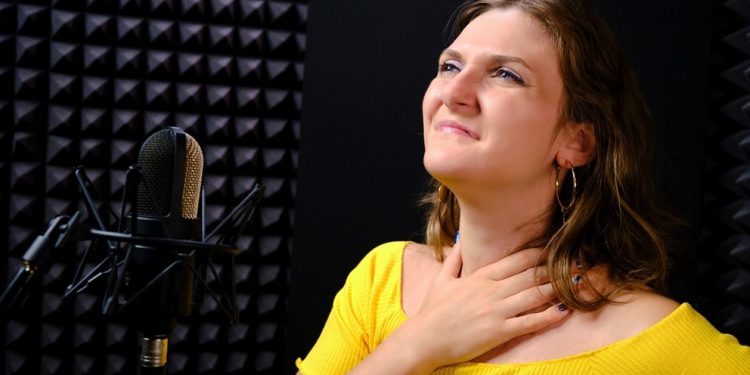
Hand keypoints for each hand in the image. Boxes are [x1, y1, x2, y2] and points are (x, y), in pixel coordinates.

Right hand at [403, 244, 568, 370]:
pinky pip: (529, 322)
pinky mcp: (499, 331)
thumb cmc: (432, 311)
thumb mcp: (442, 279)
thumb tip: (462, 240)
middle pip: (530, 275)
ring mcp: (496, 311)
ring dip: (557, 288)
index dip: (538, 254)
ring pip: (534, 295)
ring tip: (575, 282)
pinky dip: (548, 316)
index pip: (516, 260)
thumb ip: (455, 258)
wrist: (424, 339)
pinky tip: (563, 311)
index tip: (555, 248)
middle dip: (554, 268)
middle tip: (575, 262)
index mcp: (480, 277)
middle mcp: (491, 290)